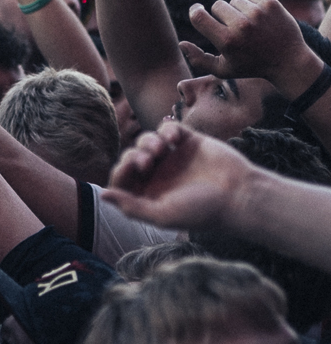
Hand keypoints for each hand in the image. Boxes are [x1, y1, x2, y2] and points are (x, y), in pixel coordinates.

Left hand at [103, 121, 253, 231]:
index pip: (121, 178)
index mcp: (150, 193)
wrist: (240, 196)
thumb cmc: (203, 211)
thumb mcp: (163, 215)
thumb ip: (131, 206)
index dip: (121, 170)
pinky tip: (174, 139)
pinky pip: (169, 128)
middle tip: (148, 162)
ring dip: (147, 141)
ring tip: (160, 149)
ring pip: (146, 140)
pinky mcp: (190, 142)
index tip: (132, 168)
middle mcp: (159, 175)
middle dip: (134, 156)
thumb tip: (102, 195)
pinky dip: (167, 129)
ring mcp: (174, 157)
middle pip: (131, 156)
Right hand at [182, 0, 321, 89]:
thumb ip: (198, 59)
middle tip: (234, 29)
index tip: (198, 10)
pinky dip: (253, 6)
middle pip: (217, 5)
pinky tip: (261, 21)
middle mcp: (242, 26)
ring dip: (238, 11)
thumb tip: (181, 43)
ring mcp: (258, 13)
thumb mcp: (223, 69)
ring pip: (234, 1)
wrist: (290, 61)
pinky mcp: (271, 4)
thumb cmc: (252, 66)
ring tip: (250, 27)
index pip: (198, 16)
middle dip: (221, 15)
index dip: (195, 11)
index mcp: (227, 41)